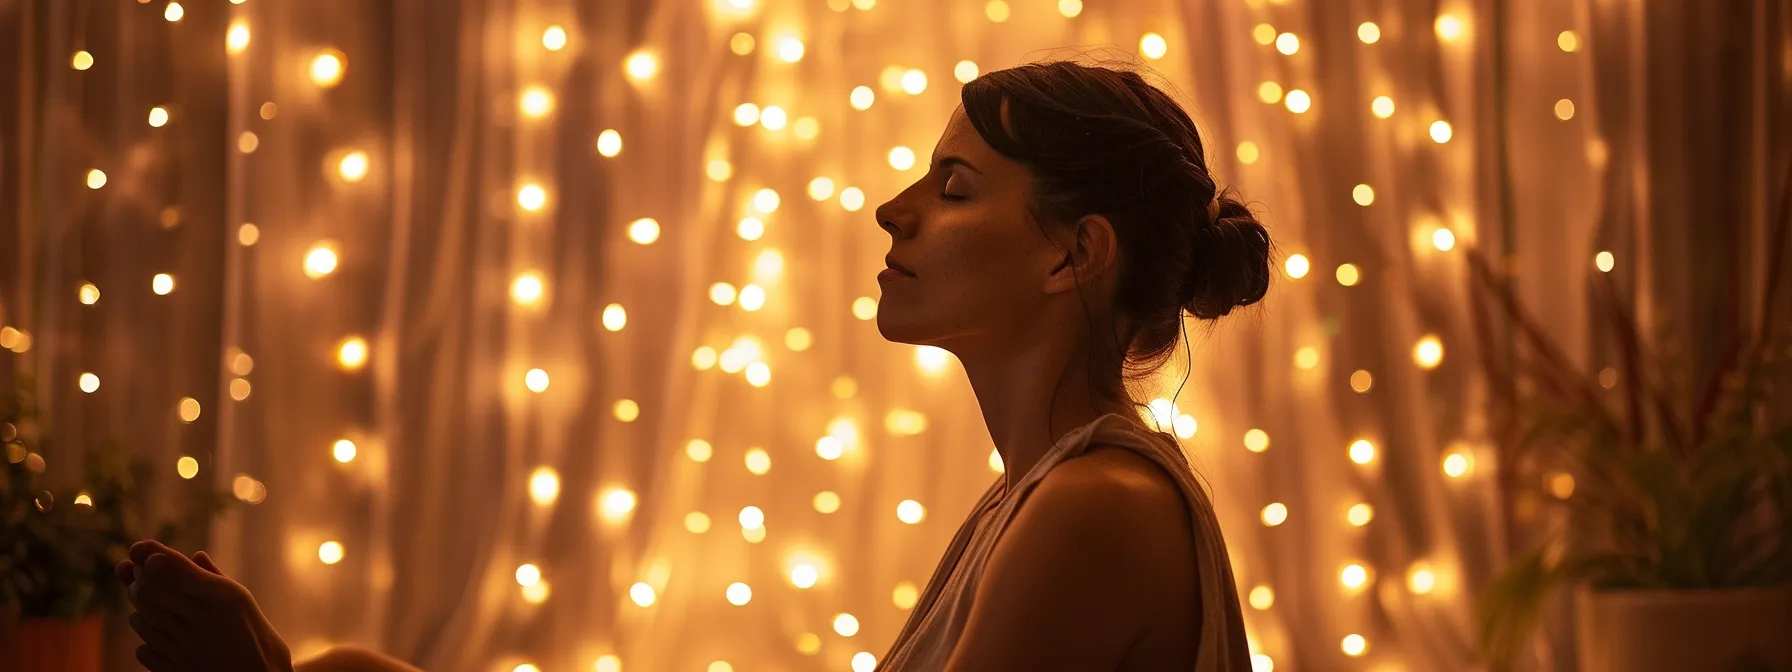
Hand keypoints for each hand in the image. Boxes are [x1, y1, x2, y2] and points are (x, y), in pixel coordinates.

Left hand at [121, 540, 294, 671]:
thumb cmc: (259, 642)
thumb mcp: (243, 603)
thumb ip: (215, 579)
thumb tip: (196, 555)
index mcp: (223, 599)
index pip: (172, 568)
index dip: (149, 554)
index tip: (138, 549)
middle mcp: (201, 622)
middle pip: (148, 590)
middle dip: (139, 578)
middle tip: (141, 573)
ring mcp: (185, 649)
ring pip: (140, 618)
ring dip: (139, 607)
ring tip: (150, 601)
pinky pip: (144, 649)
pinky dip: (145, 639)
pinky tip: (158, 634)